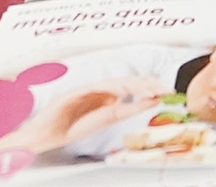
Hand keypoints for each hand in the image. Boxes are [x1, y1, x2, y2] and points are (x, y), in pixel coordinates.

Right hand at [18, 80, 163, 151]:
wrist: (47, 134)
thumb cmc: (73, 126)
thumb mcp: (106, 119)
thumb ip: (126, 109)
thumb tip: (151, 101)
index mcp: (109, 95)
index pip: (134, 86)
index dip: (151, 87)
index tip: (168, 92)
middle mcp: (101, 89)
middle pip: (129, 81)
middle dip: (149, 84)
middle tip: (166, 90)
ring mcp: (89, 88)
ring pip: (117, 82)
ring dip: (136, 86)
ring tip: (152, 91)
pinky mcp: (77, 91)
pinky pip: (98, 87)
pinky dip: (113, 88)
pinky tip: (126, 91)